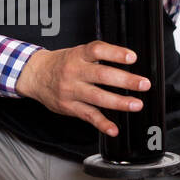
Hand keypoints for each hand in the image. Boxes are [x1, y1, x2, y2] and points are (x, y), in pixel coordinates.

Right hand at [16, 41, 150, 137]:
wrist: (35, 75)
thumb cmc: (61, 64)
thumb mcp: (77, 52)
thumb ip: (98, 56)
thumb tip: (127, 60)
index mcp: (79, 56)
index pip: (97, 50)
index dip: (115, 53)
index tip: (132, 57)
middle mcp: (75, 72)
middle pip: (102, 75)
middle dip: (125, 80)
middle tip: (143, 84)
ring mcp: (72, 91)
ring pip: (98, 97)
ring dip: (119, 102)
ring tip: (136, 105)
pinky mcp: (70, 107)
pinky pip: (88, 116)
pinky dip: (102, 124)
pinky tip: (113, 129)